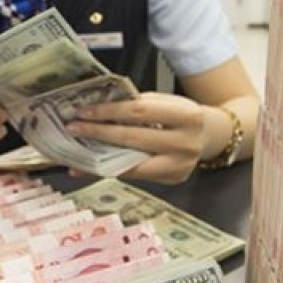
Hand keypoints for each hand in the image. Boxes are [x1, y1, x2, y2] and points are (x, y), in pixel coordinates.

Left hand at [66, 92, 206, 184]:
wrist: (209, 136)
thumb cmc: (180, 115)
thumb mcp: (166, 102)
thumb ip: (138, 106)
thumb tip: (98, 111)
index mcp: (186, 115)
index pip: (139, 112)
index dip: (109, 111)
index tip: (84, 111)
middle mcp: (185, 143)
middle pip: (133, 138)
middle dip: (99, 133)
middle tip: (73, 129)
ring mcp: (179, 165)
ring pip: (131, 163)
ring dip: (99, 158)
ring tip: (76, 151)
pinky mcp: (171, 180)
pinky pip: (135, 174)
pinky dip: (111, 170)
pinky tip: (92, 167)